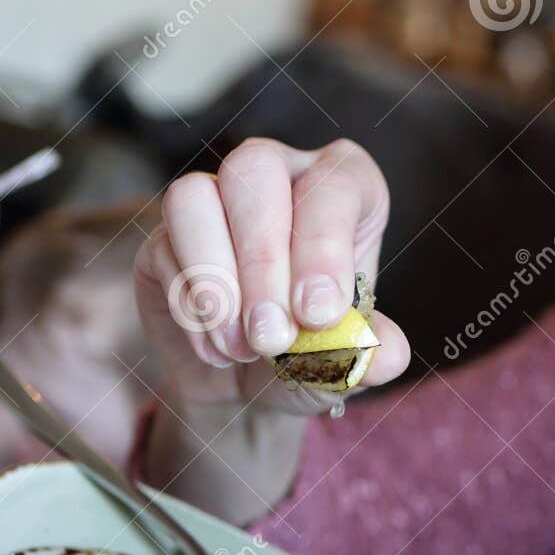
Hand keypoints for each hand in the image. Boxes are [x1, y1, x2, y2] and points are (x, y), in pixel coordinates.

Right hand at [134, 137, 408, 417]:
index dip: (324, 245)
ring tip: (244, 348)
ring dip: (217, 279)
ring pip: (193, 196)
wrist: (247, 385)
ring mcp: (214, 199)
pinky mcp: (164, 235)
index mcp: (343, 191)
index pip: (336, 183)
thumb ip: (369, 355)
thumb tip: (389, 355)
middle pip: (255, 169)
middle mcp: (278, 176)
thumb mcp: (347, 362)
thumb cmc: (310, 357)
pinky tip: (219, 349)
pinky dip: (192, 308)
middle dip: (262, 260)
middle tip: (273, 337)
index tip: (318, 313)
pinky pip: (164, 249)